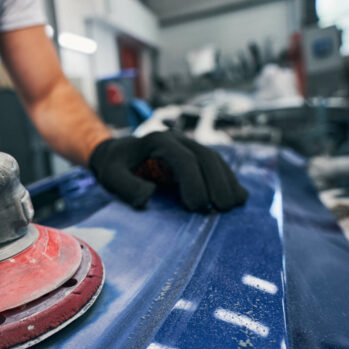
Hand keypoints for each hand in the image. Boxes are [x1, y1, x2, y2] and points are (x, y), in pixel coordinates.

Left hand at [88, 132, 247, 211]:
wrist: (116, 154)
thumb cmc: (113, 166)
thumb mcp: (111, 176)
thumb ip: (126, 186)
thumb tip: (149, 195)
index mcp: (158, 141)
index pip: (185, 159)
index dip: (195, 183)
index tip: (196, 207)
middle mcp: (177, 139)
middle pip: (206, 157)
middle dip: (217, 183)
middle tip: (221, 209)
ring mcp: (188, 145)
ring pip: (215, 159)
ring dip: (227, 182)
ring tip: (231, 206)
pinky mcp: (194, 156)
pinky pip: (217, 165)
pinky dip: (228, 180)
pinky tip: (237, 197)